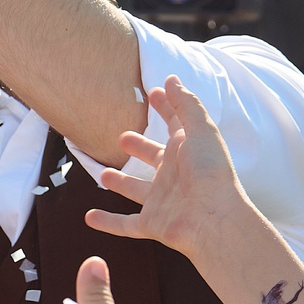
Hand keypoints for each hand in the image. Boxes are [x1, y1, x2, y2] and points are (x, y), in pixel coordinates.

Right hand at [79, 78, 257, 262]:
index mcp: (185, 151)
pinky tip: (89, 217)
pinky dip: (107, 222)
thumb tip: (171, 79)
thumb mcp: (200, 130)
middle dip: (140, 147)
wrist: (213, 219)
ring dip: (121, 183)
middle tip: (124, 138)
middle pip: (153, 158)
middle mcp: (173, 175)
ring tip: (104, 175)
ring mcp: (161, 201)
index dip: (166, 107)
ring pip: (136, 190)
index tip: (154, 92)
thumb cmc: (209, 172)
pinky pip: (125, 224)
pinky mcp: (151, 224)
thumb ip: (186, 104)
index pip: (175, 124)